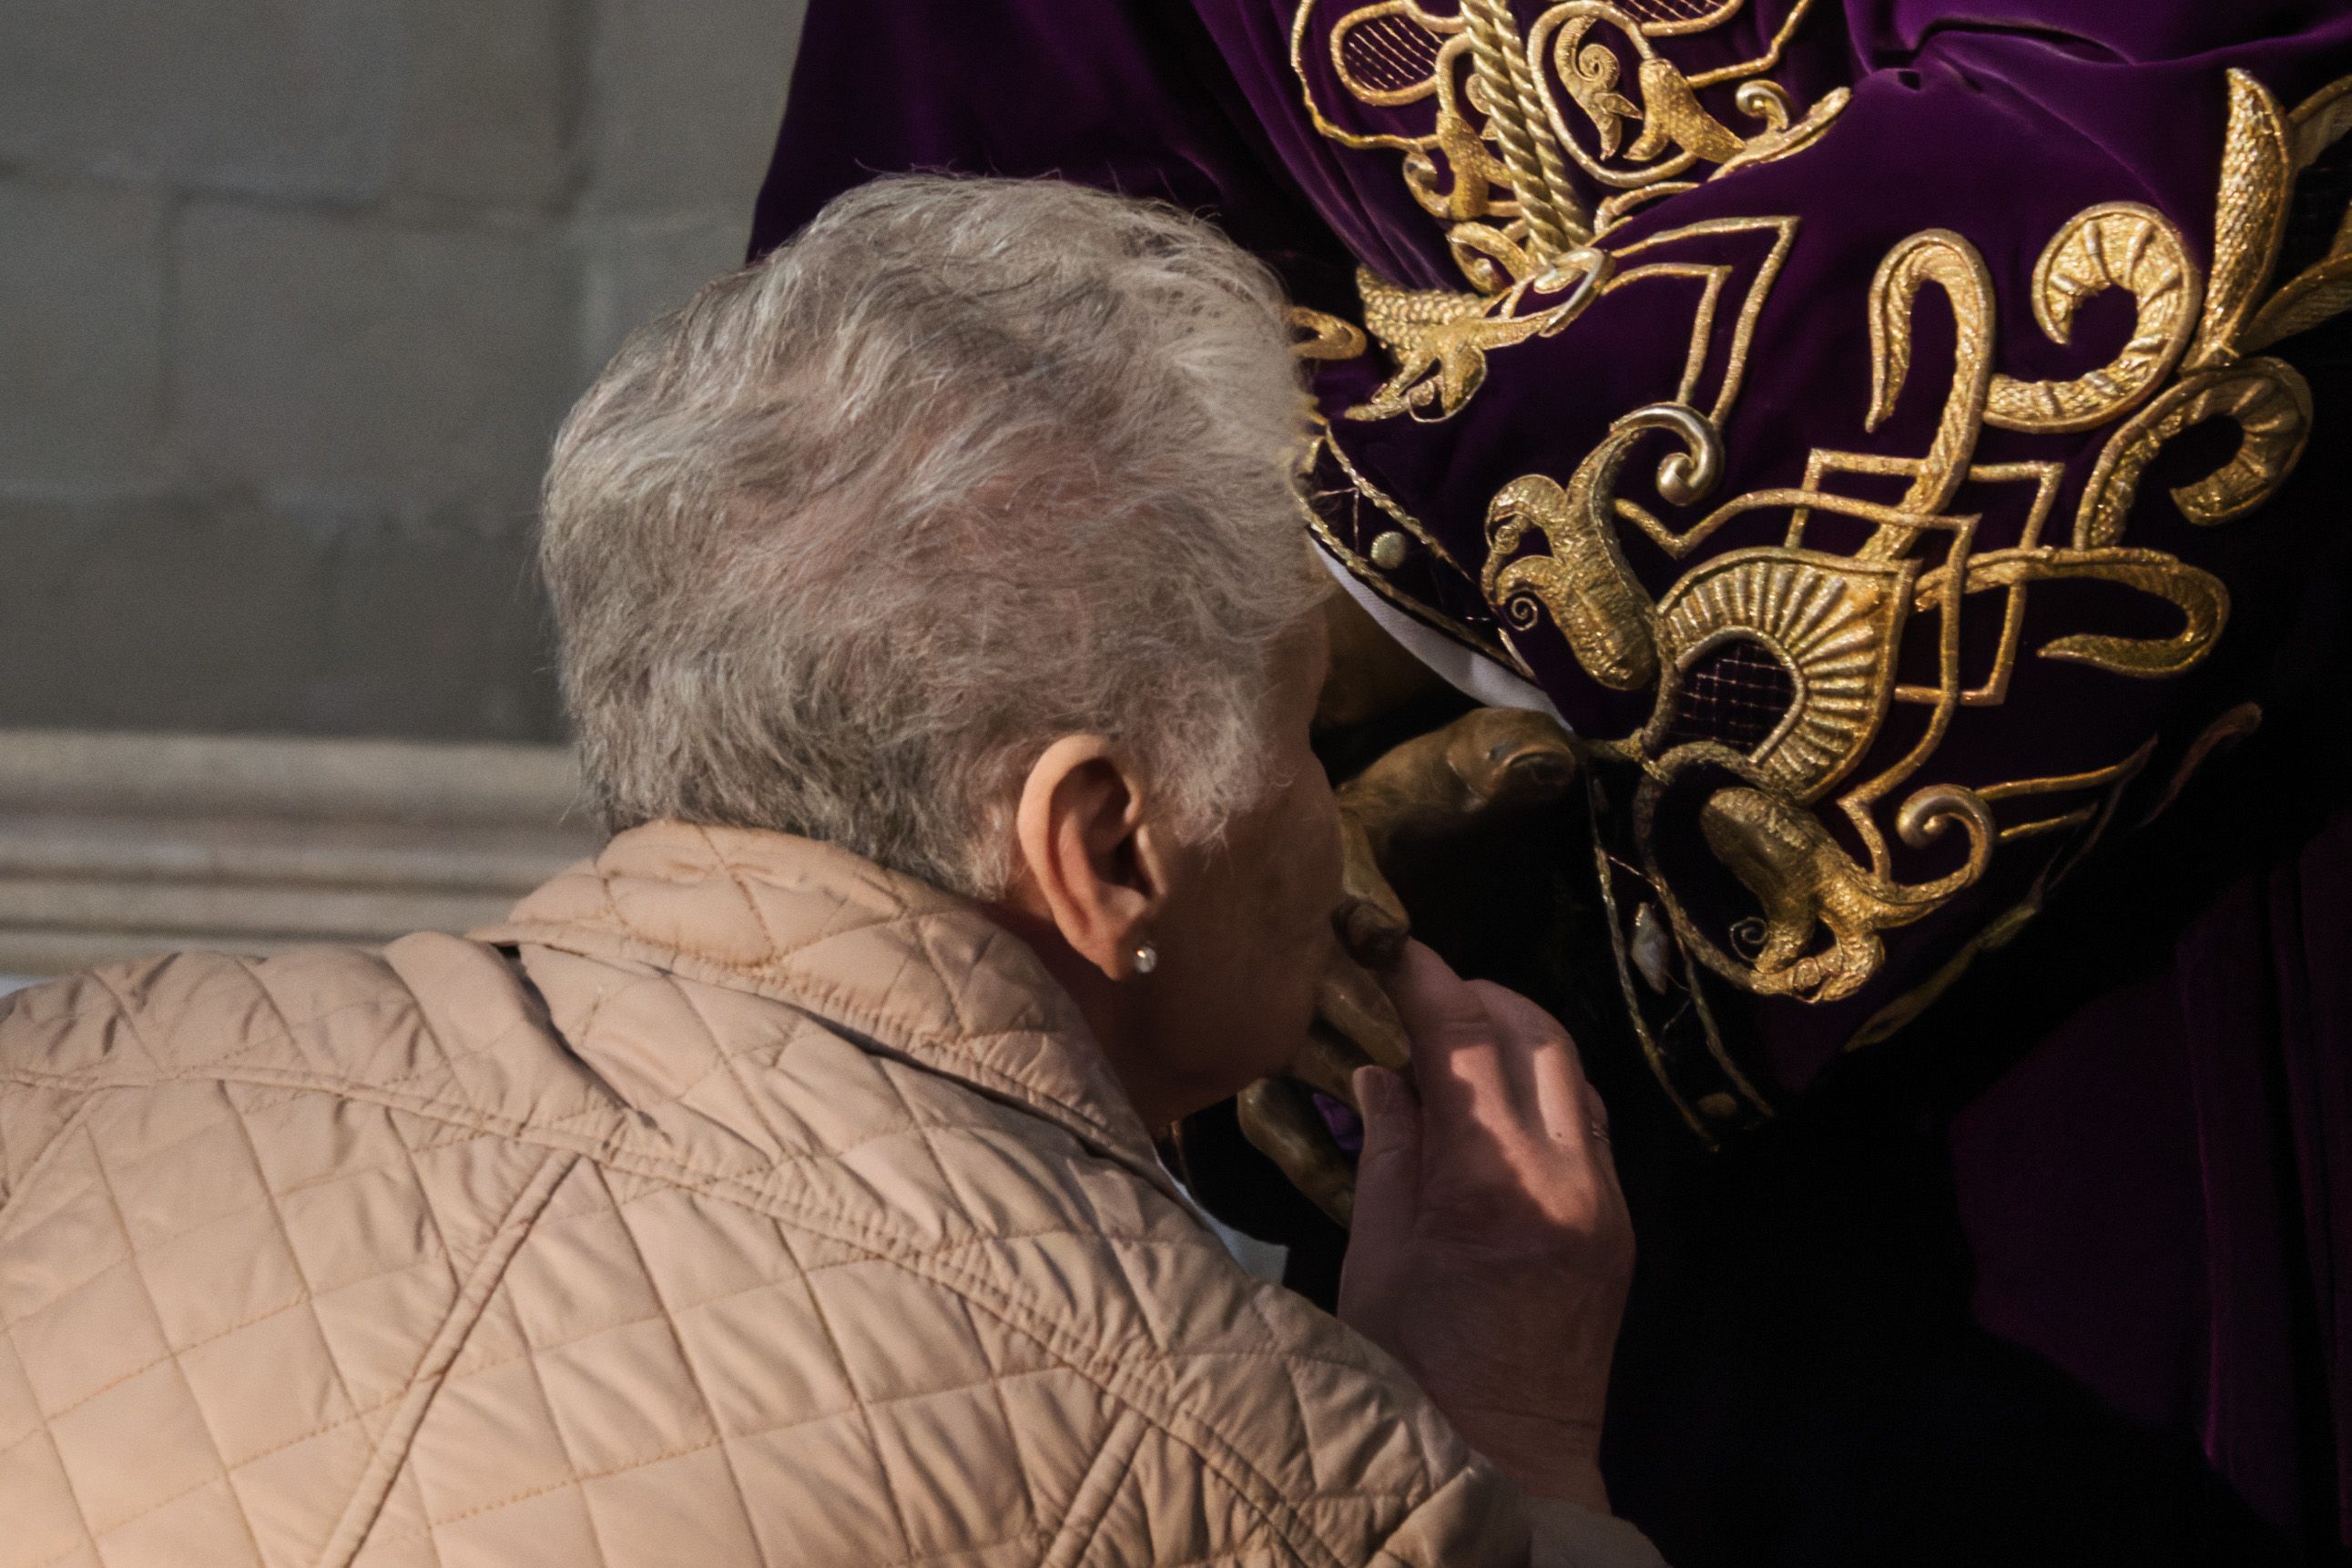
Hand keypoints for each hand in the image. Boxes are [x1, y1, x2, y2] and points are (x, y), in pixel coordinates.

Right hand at [1338, 941, 1633, 1511]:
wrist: (1509, 1459)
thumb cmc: (1417, 1368)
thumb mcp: (1375, 1255)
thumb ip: (1386, 1149)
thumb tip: (1381, 1070)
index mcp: (1488, 1184)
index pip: (1463, 1037)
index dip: (1423, 976)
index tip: (1387, 942)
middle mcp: (1564, 1177)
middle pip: (1537, 1033)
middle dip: (1477, 994)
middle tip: (1420, 990)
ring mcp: (1604, 1199)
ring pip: (1574, 1070)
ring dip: (1517, 1036)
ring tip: (1455, 1040)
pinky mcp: (1619, 1222)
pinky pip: (1590, 1121)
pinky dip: (1544, 1088)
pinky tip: (1497, 1103)